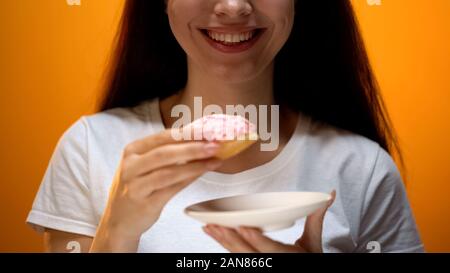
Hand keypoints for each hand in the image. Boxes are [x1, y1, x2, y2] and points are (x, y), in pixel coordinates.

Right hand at [91, 129, 222, 251]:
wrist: (120, 219)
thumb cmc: (138, 186)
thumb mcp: (145, 164)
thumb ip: (167, 152)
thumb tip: (200, 139)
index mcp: (132, 150)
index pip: (163, 137)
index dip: (188, 133)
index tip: (209, 130)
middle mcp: (130, 166)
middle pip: (165, 153)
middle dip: (193, 147)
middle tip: (216, 145)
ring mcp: (135, 186)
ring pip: (169, 172)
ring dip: (196, 165)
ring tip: (215, 160)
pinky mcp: (145, 204)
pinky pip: (171, 189)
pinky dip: (189, 180)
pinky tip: (203, 173)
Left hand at [203, 190, 335, 252]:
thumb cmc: (308, 258)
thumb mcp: (314, 241)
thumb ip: (316, 217)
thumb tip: (328, 194)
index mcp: (288, 257)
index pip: (269, 249)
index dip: (255, 240)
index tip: (243, 227)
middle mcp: (271, 264)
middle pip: (247, 254)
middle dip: (230, 240)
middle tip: (215, 225)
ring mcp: (260, 266)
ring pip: (238, 256)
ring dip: (222, 242)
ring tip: (208, 227)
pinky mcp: (252, 264)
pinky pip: (235, 256)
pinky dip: (223, 245)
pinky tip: (213, 233)